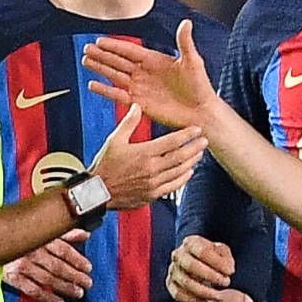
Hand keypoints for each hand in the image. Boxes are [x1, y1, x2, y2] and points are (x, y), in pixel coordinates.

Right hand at [4, 229, 92, 301]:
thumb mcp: (40, 226)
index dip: (78, 259)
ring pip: (48, 279)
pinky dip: (47, 297)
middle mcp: (31, 250)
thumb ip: (63, 231)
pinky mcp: (11, 276)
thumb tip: (85, 234)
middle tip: (87, 283)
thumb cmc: (15, 231)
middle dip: (75, 276)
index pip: (63, 249)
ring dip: (65, 287)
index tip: (88, 267)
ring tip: (77, 293)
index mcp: (39, 236)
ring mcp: (21, 264)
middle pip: (58, 266)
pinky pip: (32, 290)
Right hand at [81, 20, 222, 133]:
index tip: (99, 41)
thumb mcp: (193, 61)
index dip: (114, 46)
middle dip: (102, 55)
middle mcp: (145, 73)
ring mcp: (141, 88)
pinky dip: (106, 91)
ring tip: (86, 61)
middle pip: (118, 62)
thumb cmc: (200, 87)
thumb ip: (185, 42)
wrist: (201, 112)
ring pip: (115, 76)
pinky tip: (93, 85)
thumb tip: (186, 22)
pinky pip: (119, 95)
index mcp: (155, 60)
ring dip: (100, 69)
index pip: (130, 51)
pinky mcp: (139, 103)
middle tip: (86, 49)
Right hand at [87, 101, 207, 209]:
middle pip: (180, 157)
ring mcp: (153, 183)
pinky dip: (183, 179)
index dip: (187, 135)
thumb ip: (128, 122)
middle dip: (194, 148)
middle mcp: (151, 168)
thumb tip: (137, 106)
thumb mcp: (114, 140)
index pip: (172, 142)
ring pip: (179, 171)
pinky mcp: (152, 195)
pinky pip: (173, 186)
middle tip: (204, 141)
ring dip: (191, 162)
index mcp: (143, 153)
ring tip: (199, 154)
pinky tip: (188, 172)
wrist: (97, 192)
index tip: (197, 129)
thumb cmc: (104, 166)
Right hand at [166, 234, 235, 301]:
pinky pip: (178, 294)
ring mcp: (173, 270)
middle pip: (191, 266)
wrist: (197, 264)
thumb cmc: (211, 257)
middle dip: (211, 276)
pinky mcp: (170, 284)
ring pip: (186, 282)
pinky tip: (205, 301)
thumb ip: (226, 258)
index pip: (203, 251)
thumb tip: (228, 269)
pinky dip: (193, 300)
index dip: (218, 262)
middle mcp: (178, 254)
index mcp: (191, 242)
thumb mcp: (221, 252)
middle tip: (226, 282)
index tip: (230, 271)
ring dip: (205, 291)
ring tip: (218, 296)